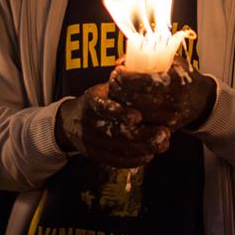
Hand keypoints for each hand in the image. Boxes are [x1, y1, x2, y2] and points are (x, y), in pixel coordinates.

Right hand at [56, 83, 170, 167]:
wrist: (70, 120)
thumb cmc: (98, 100)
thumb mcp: (105, 88)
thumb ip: (124, 85)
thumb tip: (148, 74)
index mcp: (91, 100)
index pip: (104, 107)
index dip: (120, 113)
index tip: (138, 116)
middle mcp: (87, 122)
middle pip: (115, 132)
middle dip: (143, 134)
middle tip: (164, 132)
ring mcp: (89, 141)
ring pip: (118, 148)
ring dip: (144, 148)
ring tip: (163, 144)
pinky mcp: (93, 155)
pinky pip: (115, 160)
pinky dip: (134, 159)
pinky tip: (150, 155)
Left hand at [108, 57, 216, 129]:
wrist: (201, 100)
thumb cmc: (182, 77)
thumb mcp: (172, 62)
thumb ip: (149, 58)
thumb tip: (121, 61)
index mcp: (177, 82)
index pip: (146, 82)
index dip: (128, 78)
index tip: (118, 71)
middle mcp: (174, 102)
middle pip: (137, 100)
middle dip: (119, 90)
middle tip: (112, 81)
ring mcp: (168, 119)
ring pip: (136, 115)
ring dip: (120, 104)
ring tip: (114, 92)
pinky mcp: (164, 130)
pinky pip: (140, 126)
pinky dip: (127, 117)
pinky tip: (121, 106)